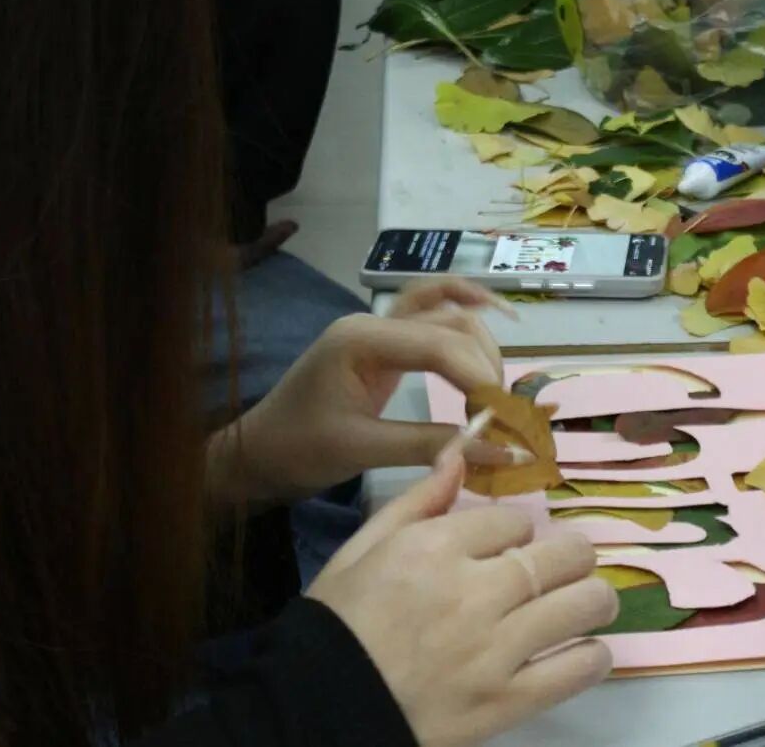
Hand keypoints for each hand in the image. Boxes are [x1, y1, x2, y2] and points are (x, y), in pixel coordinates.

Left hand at [207, 279, 514, 503]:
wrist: (256, 450)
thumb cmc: (299, 450)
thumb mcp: (363, 450)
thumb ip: (432, 446)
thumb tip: (502, 453)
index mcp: (361, 339)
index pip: (439, 344)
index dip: (480, 378)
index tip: (507, 420)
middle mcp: (374, 321)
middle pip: (451, 324)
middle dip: (485, 366)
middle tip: (505, 418)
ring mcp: (379, 326)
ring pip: (448, 313)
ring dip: (481, 346)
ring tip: (497, 396)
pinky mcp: (384, 342)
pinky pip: (430, 313)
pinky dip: (464, 310)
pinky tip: (495, 315)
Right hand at [309, 448, 615, 746]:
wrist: (320, 711)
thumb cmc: (338, 622)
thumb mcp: (363, 548)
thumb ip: (418, 500)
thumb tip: (460, 452)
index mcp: (435, 548)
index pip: (513, 521)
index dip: (518, 531)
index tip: (513, 544)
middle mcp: (473, 591)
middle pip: (562, 557)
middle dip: (573, 554)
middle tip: (571, 563)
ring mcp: (495, 650)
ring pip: (581, 606)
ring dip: (594, 598)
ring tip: (589, 601)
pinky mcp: (506, 702)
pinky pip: (575, 671)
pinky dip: (592, 656)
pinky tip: (585, 649)